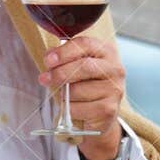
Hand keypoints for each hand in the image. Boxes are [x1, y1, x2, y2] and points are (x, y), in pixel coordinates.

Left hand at [38, 35, 124, 156]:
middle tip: (44, 78)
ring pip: (77, 90)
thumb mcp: (79, 66)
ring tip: (64, 96)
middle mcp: (114, 69)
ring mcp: (113, 90)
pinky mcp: (108, 109)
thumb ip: (67, 58)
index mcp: (107, 52)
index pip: (85, 45)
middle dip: (60, 72)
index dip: (64, 52)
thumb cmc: (88, 86)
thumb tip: (50, 57)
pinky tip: (73, 108)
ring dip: (63, 94)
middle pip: (83, 66)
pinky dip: (69, 109)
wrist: (102, 114)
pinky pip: (77, 108)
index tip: (48, 60)